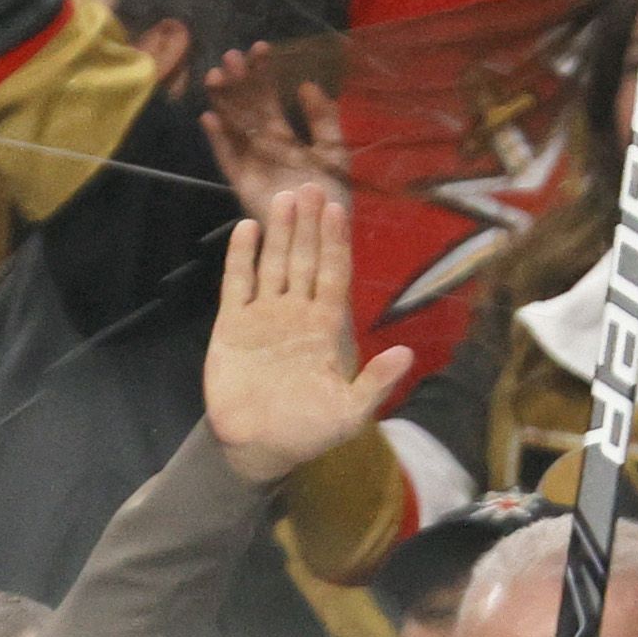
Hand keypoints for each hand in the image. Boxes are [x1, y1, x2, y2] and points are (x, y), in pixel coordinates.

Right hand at [200, 41, 348, 223]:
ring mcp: (252, 165)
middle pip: (246, 110)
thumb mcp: (335, 148)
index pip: (271, 100)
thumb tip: (305, 84)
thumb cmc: (333, 196)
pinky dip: (218, 139)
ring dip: (223, 103)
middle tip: (229, 56)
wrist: (325, 232)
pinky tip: (210, 117)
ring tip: (215, 76)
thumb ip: (323, 117)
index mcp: (286, 138)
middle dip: (238, 83)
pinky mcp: (243, 185)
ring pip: (234, 128)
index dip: (265, 75)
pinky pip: (228, 159)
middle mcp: (264, 148)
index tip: (260, 48)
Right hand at [204, 186, 415, 488]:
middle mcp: (296, 312)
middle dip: (309, 224)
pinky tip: (246, 230)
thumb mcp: (351, 413)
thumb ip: (376, 383)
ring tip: (284, 197)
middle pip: (305, 259)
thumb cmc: (308, 431)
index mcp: (326, 325)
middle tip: (310, 187)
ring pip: (274, 263)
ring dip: (280, 232)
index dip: (335, 241)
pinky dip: (241, 258)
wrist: (258, 448)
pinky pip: (237, 285)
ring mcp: (263, 316)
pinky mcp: (231, 328)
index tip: (337, 209)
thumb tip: (406, 354)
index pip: (334, 272)